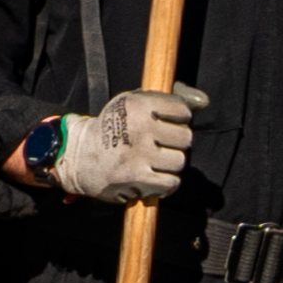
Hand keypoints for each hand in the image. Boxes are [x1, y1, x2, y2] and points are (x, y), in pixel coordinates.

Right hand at [52, 86, 209, 202]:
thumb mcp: (134, 103)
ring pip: (179, 161)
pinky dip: (165, 183)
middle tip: (157, 144)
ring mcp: (138, 154)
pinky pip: (171, 182)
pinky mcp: (136, 177)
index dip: (178, 119)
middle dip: (175, 143)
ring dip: (169, 164)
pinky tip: (152, 176)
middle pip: (185, 138)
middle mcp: (139, 127)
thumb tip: (203, 101)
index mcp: (138, 104)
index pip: (182, 111)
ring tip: (152, 161)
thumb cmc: (114, 128)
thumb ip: (170, 99)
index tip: (163, 123)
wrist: (79, 155)